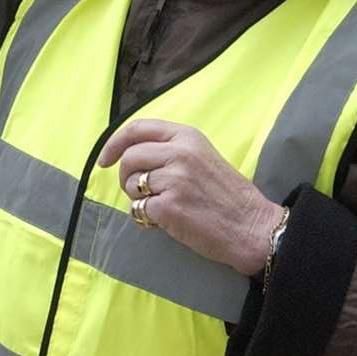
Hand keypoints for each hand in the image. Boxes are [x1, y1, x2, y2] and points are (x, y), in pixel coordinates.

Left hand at [99, 118, 284, 276]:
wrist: (251, 226)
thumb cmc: (228, 195)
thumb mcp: (204, 156)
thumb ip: (173, 150)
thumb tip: (132, 154)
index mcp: (188, 137)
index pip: (138, 128)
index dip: (115, 143)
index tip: (105, 159)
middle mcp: (180, 153)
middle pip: (129, 157)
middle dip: (126, 177)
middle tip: (140, 192)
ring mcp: (174, 180)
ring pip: (131, 185)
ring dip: (138, 198)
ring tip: (161, 206)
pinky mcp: (168, 207)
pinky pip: (139, 209)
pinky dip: (146, 218)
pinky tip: (164, 221)